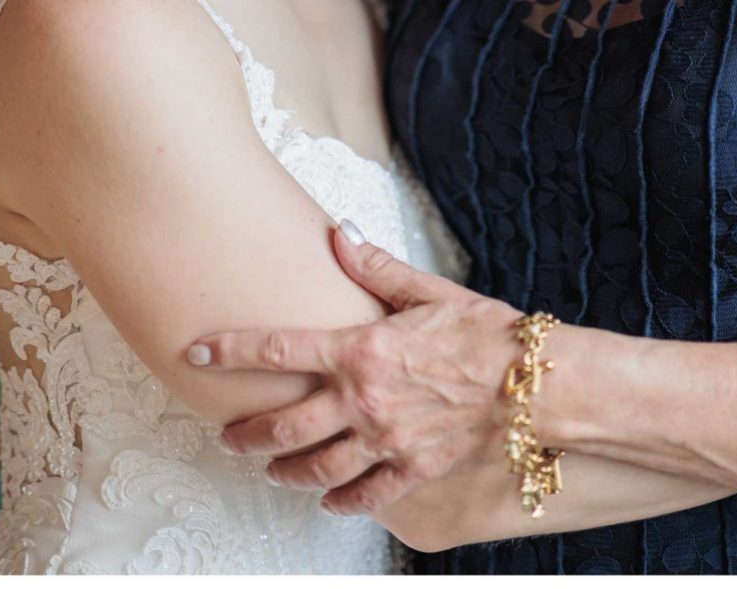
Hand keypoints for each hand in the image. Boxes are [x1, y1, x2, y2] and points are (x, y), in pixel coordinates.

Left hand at [186, 222, 516, 515]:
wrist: (542, 386)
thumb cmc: (488, 333)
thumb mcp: (428, 291)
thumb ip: (375, 267)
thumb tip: (339, 234)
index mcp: (360, 349)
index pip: (276, 349)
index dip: (228, 351)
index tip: (194, 351)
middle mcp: (364, 400)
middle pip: (284, 424)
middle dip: (246, 432)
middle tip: (226, 435)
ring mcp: (387, 440)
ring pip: (317, 467)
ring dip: (284, 470)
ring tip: (268, 469)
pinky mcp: (414, 469)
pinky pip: (366, 494)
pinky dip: (341, 500)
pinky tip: (327, 501)